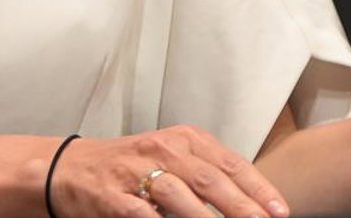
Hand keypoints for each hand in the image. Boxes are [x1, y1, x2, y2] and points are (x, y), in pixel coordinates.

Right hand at [51, 125, 290, 217]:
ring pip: (180, 194)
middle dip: (242, 207)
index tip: (279, 212)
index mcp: (185, 139)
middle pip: (211, 179)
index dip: (258, 189)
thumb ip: (208, 174)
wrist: (71, 169)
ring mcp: (137, 171)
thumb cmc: (131, 167)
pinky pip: (142, 213)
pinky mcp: (114, 195)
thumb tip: (252, 204)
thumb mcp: (173, 158)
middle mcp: (164, 149)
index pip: (230, 163)